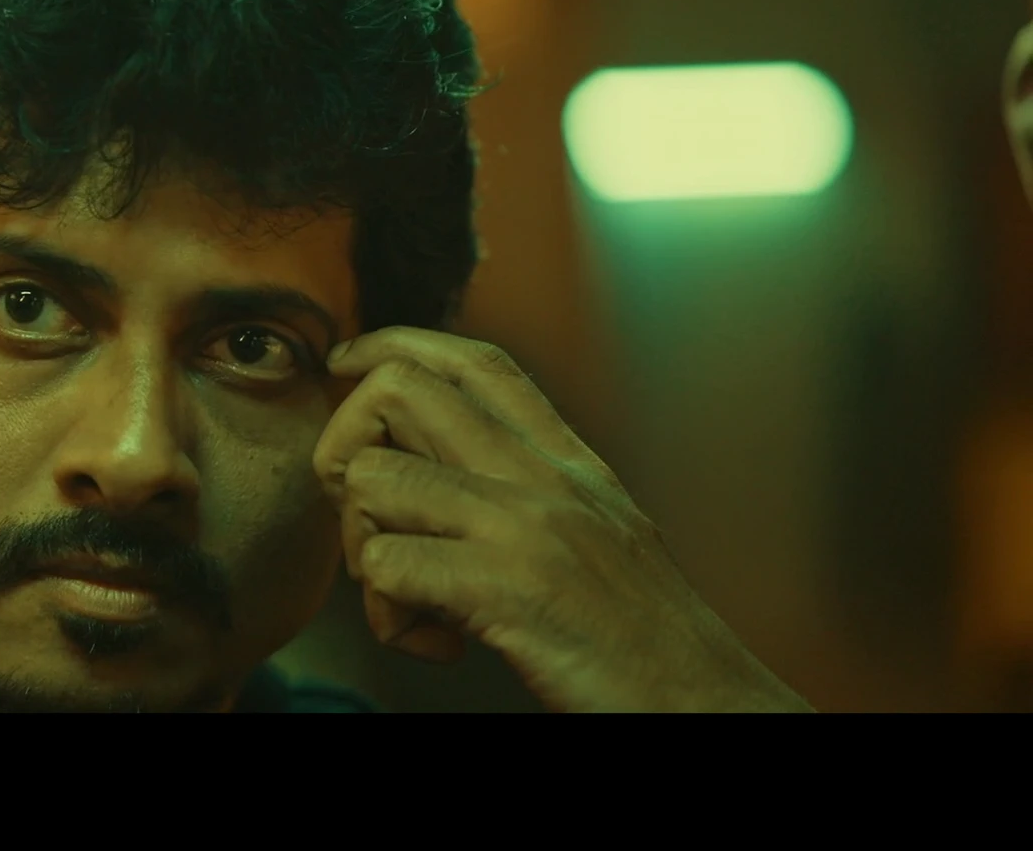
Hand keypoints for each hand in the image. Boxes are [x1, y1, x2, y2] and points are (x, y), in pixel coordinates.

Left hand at [313, 327, 811, 712]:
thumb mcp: (598, 532)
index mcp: (569, 461)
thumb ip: (527, 489)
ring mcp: (526, 528)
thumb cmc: (642, 640)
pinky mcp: (509, 591)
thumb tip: (433, 463)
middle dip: (346, 449)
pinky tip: (439, 645)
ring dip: (363, 549)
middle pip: (398, 389)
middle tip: (370, 521)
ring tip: (413, 602)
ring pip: (373, 479)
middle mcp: (545, 477)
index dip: (393, 345)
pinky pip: (385, 569)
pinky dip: (389, 618)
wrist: (707, 705)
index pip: (472, 360)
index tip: (344, 365)